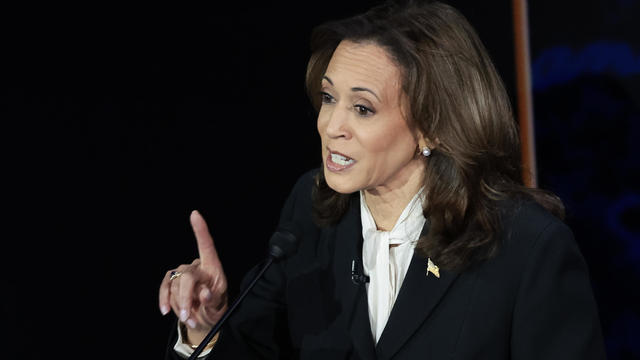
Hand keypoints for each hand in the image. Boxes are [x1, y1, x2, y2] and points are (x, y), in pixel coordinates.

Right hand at [159, 210, 227, 343]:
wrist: (204, 319)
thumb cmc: (214, 308)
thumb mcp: (218, 307)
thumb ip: (212, 300)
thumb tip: (204, 294)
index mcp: (213, 268)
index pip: (207, 246)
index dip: (200, 230)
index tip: (195, 214)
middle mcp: (197, 266)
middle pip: (186, 277)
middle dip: (185, 298)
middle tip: (187, 317)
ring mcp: (183, 272)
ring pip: (175, 287)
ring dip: (179, 306)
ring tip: (190, 319)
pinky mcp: (172, 280)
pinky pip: (165, 287)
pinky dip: (164, 300)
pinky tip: (165, 311)